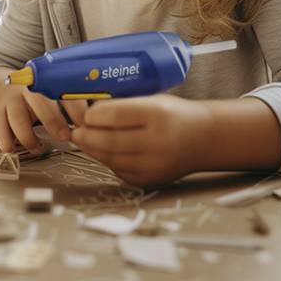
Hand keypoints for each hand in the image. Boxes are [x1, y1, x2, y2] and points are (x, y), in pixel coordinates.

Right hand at [0, 80, 85, 153]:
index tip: (86, 124)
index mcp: (47, 83)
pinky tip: (13, 149)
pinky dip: (6, 141)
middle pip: (40, 101)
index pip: (63, 91)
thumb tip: (97, 124)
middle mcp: (28, 88)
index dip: (77, 109)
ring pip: (17, 118)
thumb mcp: (52, 96)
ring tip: (38, 148)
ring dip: (29, 137)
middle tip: (64, 137)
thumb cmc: (35, 98)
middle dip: (53, 120)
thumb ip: (73, 106)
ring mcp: (10, 99)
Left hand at [71, 95, 210, 186]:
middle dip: (86, 136)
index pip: (116, 115)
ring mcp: (155, 164)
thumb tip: (89, 113)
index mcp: (158, 114)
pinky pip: (120, 171)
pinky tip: (102, 152)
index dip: (95, 115)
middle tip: (76, 131)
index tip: (87, 114)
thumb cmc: (174, 115)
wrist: (204, 138)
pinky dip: (107, 161)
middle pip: (109, 140)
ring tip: (84, 140)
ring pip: (111, 159)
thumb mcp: (153, 100)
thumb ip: (124, 106)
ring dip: (92, 150)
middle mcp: (158, 141)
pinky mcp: (151, 179)